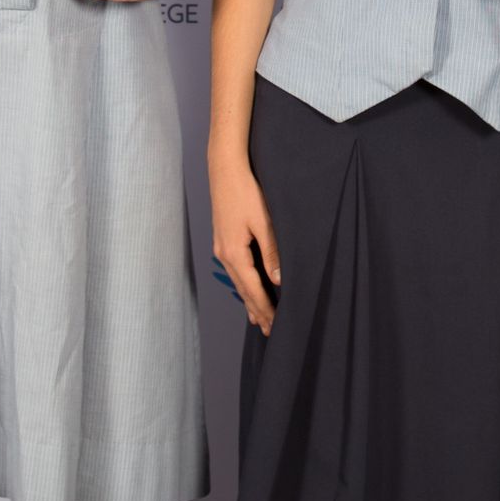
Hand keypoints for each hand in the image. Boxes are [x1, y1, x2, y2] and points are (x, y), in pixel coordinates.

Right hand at [209, 150, 281, 335]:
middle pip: (243, 290)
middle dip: (257, 311)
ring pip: (238, 281)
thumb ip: (271, 251)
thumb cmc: (245, 191)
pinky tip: (247, 289)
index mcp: (234, 253)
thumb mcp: (263, 221)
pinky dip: (243, 285)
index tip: (276, 325)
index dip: (265, 308)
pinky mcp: (223, 240)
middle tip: (270, 331)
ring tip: (259, 320)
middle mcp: (224, 254)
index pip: (253, 289)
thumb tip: (278, 279)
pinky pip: (235, 270)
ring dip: (249, 300)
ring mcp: (221, 247)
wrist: (224, 169)